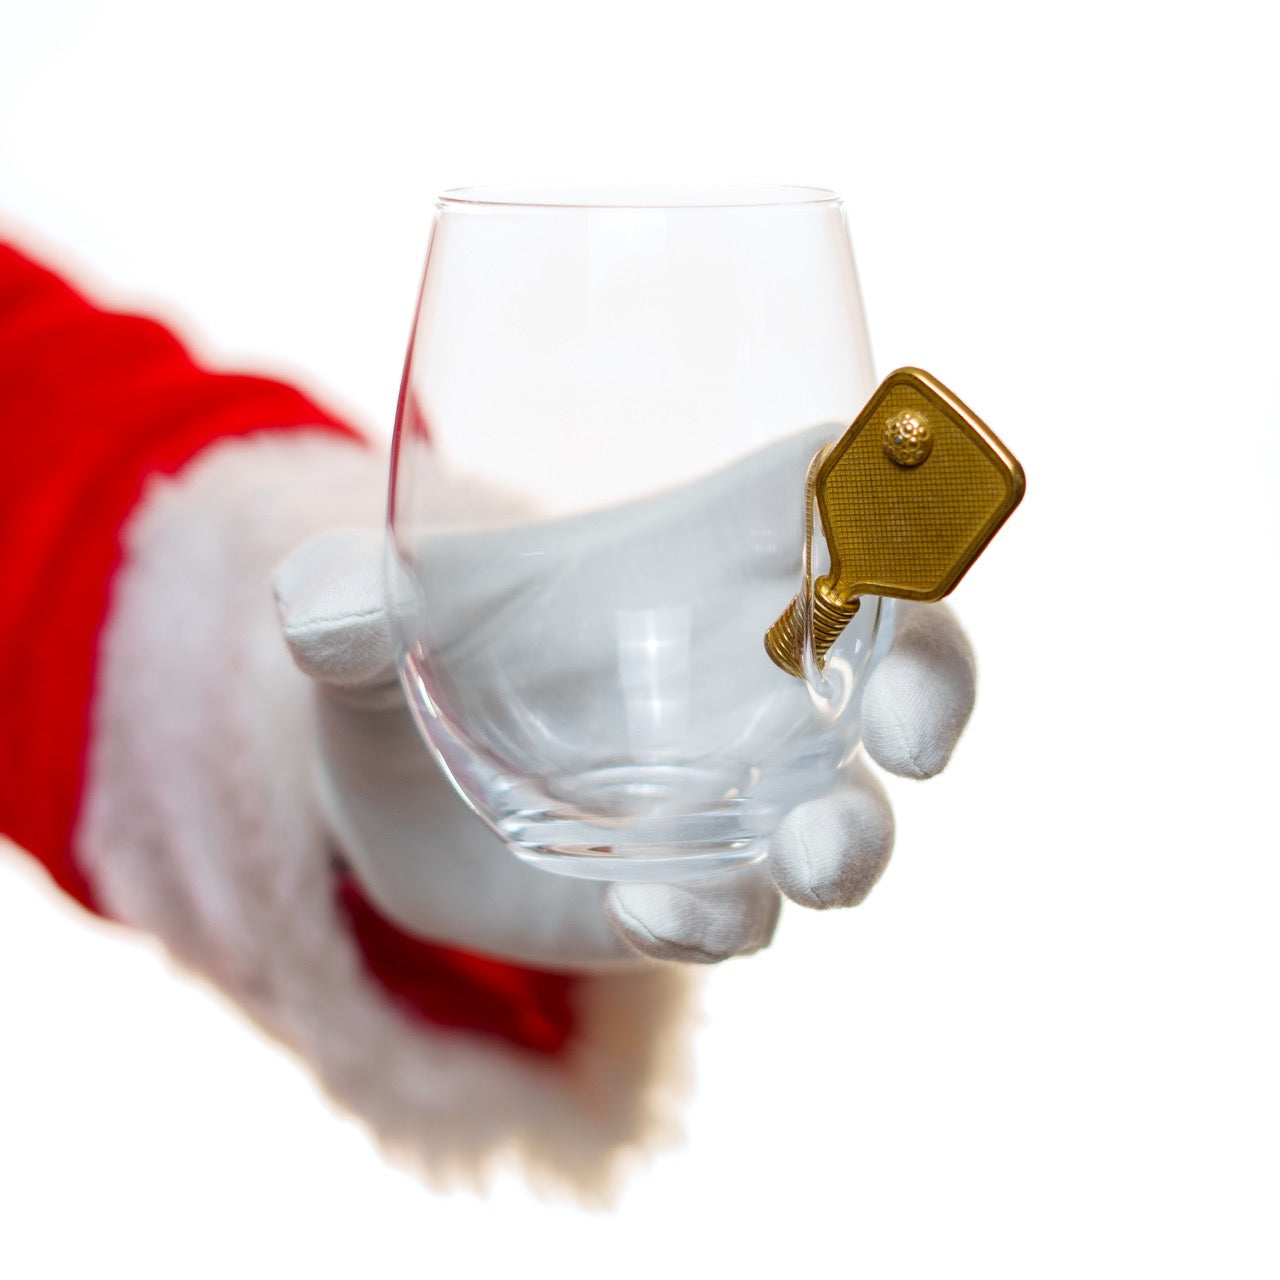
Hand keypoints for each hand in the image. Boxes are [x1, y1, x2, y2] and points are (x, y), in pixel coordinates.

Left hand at [274, 522, 975, 968]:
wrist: (392, 789)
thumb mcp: (369, 622)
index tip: (911, 504)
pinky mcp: (697, 888)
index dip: (895, 490)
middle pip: (901, 657)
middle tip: (918, 730)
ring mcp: (740, 791)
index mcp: (708, 556)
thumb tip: (318, 607)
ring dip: (850, 837)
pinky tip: (651, 907)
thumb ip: (348, 605)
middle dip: (934, 687)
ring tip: (811, 857)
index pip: (834, 498)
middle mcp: (755, 671)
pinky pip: (741, 907)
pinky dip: (718, 913)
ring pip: (847, 811)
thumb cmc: (412, 655)